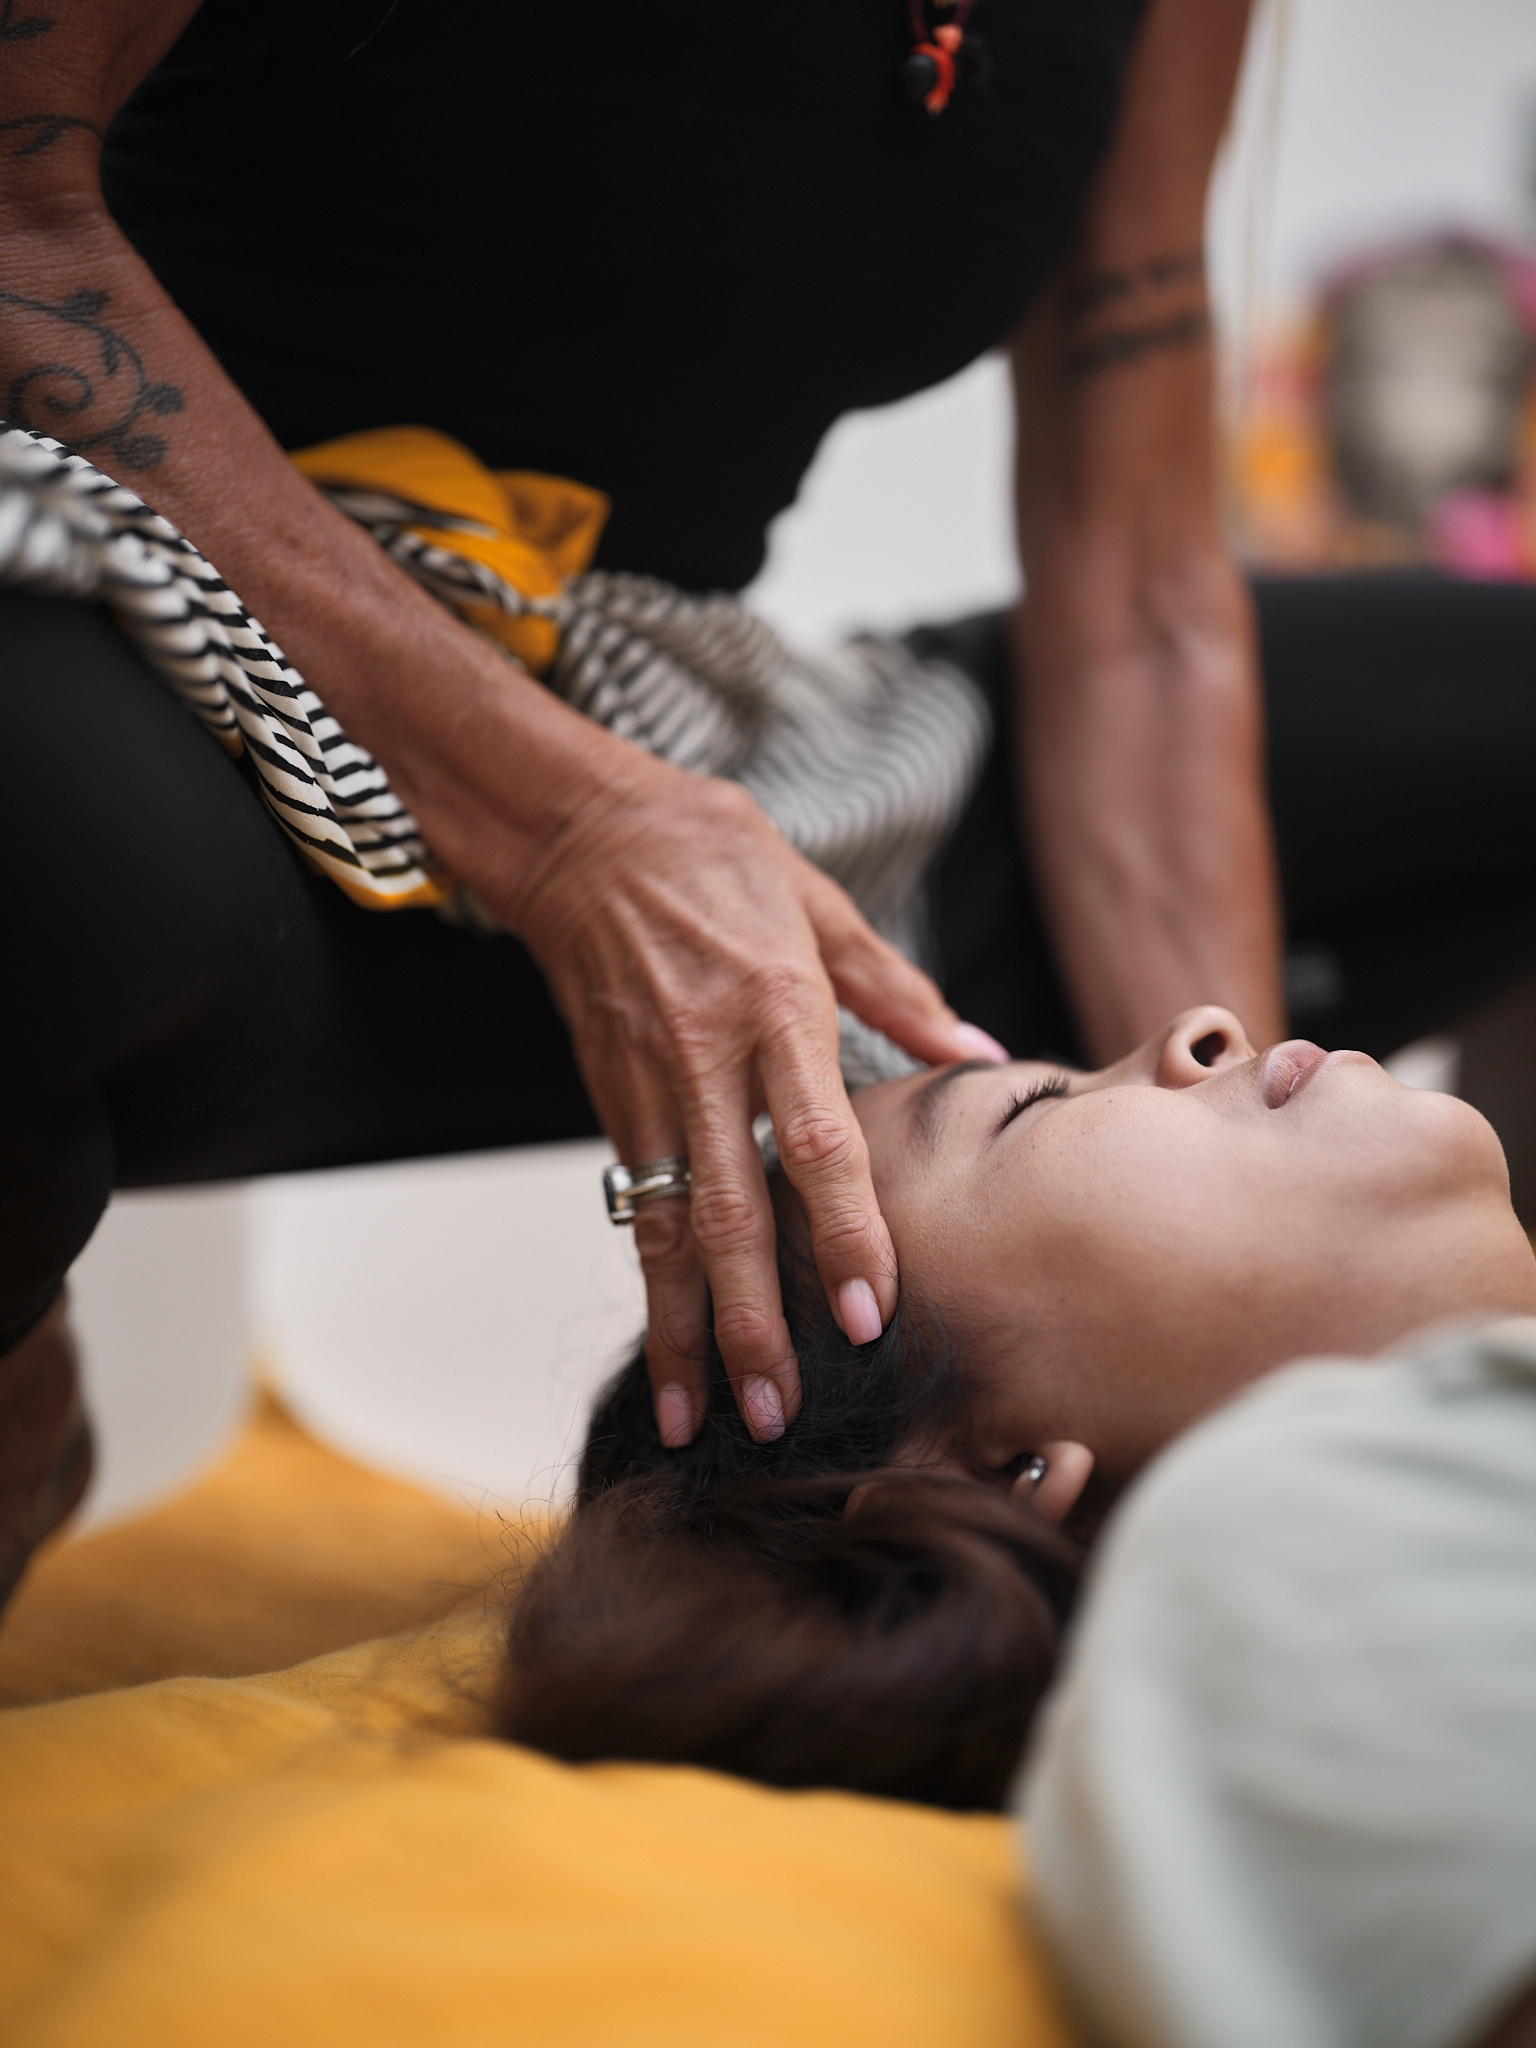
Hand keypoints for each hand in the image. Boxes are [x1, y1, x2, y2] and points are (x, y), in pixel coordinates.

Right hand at [504, 751, 1005, 1444]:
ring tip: (699, 1417)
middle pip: (732, 1215)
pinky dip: (651, 1283)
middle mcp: (706, 1060)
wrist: (580, 831)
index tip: (868, 1318)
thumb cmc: (711, 853)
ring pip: (667, 1230)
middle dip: (752, 1324)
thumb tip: (977, 1053)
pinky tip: (664, 1344)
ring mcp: (648, 1087)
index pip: (818, 1145)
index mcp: (776, 1007)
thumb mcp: (819, 901)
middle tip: (776, 1413)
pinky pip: (635, 1207)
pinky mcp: (610, 1098)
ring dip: (684, 1330)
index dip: (846, 1236)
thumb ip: (897, 991)